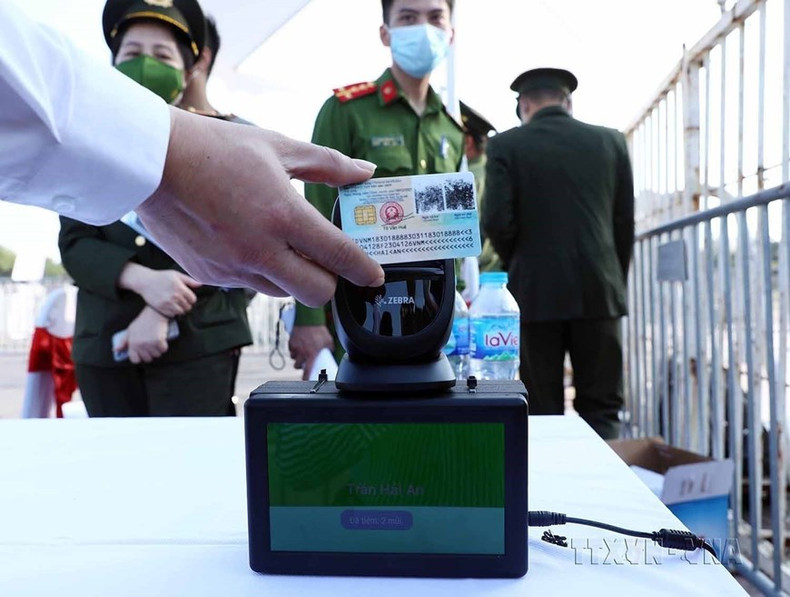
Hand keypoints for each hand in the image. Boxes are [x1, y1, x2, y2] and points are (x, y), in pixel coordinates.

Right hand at [118, 263, 199, 316]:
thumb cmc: (162, 277)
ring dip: (180, 309)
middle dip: (186, 304)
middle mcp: (174, 296)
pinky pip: (172, 314)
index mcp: (180, 288)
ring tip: (176, 304)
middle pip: (188, 307)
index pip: (193, 299)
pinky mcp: (161, 308)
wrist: (145, 281)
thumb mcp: (176, 275)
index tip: (187, 297)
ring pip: (181, 312)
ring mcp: (167, 303)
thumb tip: (201, 284)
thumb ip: (189, 280)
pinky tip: (170, 307)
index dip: (191, 299)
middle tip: (181, 301)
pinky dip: (172, 312)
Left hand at [122, 307, 170, 363]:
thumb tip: (116, 350)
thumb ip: (123, 342)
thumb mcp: (130, 331)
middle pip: (147, 359)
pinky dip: (163, 347)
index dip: (139, 358)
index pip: (135, 360)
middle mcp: (141, 345)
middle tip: (149, 348)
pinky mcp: (160, 341)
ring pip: (156, 355)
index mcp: (132, 343)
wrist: (154, 313)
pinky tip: (161, 341)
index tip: (141, 355)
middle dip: (149, 355)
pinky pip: (163, 350)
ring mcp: (151, 344)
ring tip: (155, 343)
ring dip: (157, 351)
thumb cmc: (143, 321)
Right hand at [137, 108, 384, 306]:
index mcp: (282, 215)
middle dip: (332, 282)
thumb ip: (329, 164)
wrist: (152, 161)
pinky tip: (250, 241)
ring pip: (283, 292)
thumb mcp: (279, 147)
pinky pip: (250, 285)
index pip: (339, 256)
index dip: (364, 270)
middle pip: (316, 293)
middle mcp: (259, 250)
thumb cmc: (217, 148)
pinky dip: (261, 271)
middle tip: (330, 262)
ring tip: (286, 245)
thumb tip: (365, 173)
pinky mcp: (210, 276)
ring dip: (294, 277)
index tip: (373, 276)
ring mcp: (233, 268)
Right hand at [288, 325, 333, 380]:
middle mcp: (301, 352)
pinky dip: (293, 349)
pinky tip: (298, 345)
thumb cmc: (319, 330)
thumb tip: (331, 351)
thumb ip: (329, 348)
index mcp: (311, 354)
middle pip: (297, 366)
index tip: (305, 379)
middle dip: (299, 365)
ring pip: (292, 357)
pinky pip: (290, 349)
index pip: (307, 370)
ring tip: (301, 352)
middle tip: (303, 362)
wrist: (309, 319)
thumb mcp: (328, 340)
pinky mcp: (290, 341)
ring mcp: (295, 347)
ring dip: (296, 357)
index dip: (306, 377)